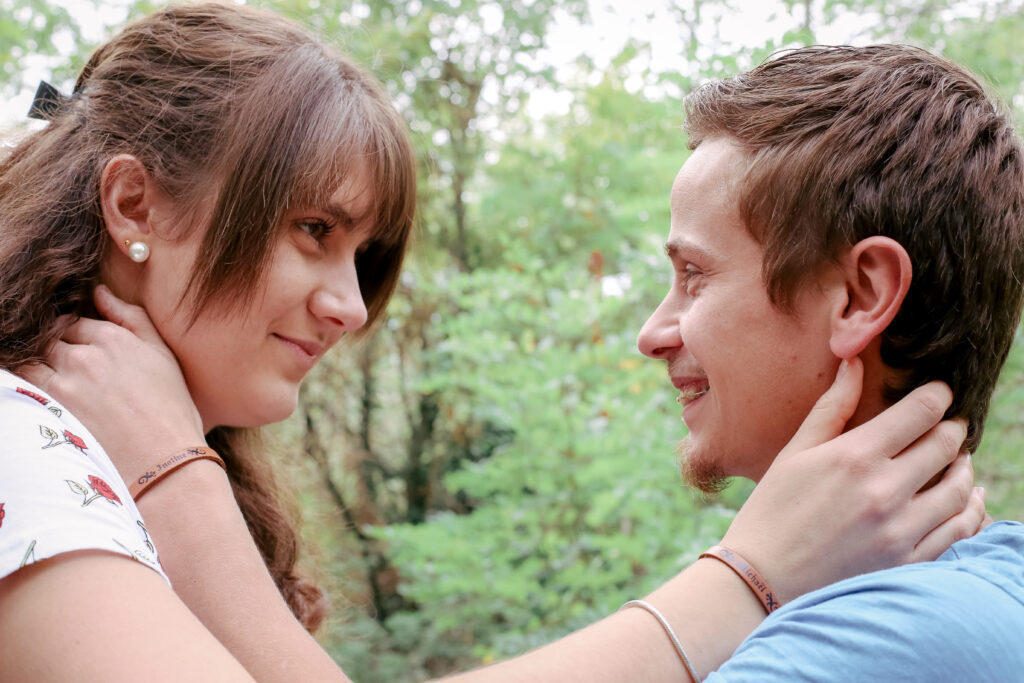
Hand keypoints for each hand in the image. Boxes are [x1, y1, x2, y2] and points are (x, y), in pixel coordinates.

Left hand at [19, 285, 205, 485]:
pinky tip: (41, 392)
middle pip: (52, 338)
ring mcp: (66, 379)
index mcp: (115, 338)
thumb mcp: (163, 355)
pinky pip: (23, 381)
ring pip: (34, 357)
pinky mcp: (52, 405)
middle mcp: (86, 353)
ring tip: (57, 381)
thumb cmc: (172, 410)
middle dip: (54, 347)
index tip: (78, 350)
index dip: (75, 335)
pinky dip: (24, 378)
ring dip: (38, 363)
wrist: (165, 460)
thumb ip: (132, 318)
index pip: (76, 323)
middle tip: (67, 368)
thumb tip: (99, 291)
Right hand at [720, 357, 984, 604]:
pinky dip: (971, 511)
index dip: (937, 395)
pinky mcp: (907, 561)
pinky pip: (959, 531)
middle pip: (945, 445)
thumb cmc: (771, 509)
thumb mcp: (795, 453)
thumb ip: (831, 408)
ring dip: (965, 469)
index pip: (920, 412)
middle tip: (950, 427)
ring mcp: (900, 528)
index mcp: (855, 455)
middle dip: (952, 430)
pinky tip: (968, 501)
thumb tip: (853, 365)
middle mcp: (884, 489)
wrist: (761, 578)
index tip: (939, 393)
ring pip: (960, 489)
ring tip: (958, 462)